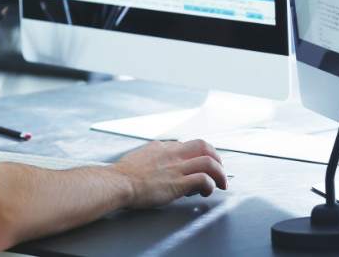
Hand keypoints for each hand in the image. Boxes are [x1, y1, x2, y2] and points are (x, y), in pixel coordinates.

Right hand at [111, 139, 226, 207]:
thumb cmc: (123, 175)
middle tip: (219, 170)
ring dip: (220, 173)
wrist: (118, 182)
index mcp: (161, 147)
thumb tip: (153, 163)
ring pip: (209, 162)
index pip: (187, 145)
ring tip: (220, 183)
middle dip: (216, 158)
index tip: (199, 165)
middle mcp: (171, 154)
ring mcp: (176, 167)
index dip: (197, 156)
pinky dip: (210, 185)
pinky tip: (206, 192)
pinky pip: (203, 179)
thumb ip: (150, 157)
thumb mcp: (138, 157)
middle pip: (203, 146)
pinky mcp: (178, 183)